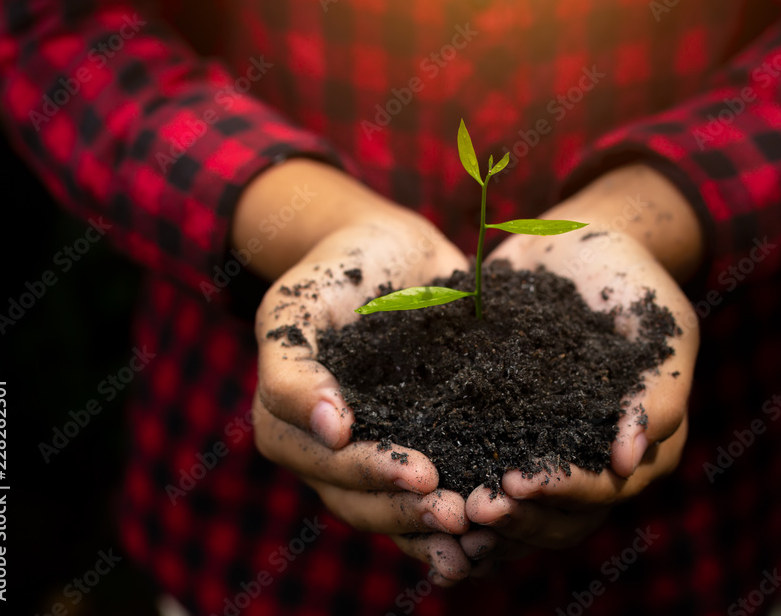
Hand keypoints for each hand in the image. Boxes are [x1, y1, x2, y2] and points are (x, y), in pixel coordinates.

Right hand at [242, 161, 475, 583]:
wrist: (390, 246)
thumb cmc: (336, 269)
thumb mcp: (295, 305)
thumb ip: (292, 368)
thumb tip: (330, 431)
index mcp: (287, 423)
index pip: (326, 465)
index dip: (372, 474)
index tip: (423, 475)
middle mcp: (327, 449)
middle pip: (360, 500)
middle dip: (409, 510)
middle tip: (459, 514)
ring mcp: (373, 449)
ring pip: (392, 508)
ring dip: (432, 526)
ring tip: (478, 531)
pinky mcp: (419, 442)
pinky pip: (426, 492)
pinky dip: (452, 516)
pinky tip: (493, 534)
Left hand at [464, 165, 701, 564]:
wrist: (578, 243)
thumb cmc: (632, 280)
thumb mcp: (663, 326)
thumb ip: (659, 392)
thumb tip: (629, 461)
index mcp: (642, 446)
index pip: (604, 490)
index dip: (562, 493)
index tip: (517, 484)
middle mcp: (595, 459)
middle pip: (561, 518)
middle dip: (517, 519)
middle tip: (471, 510)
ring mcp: (549, 447)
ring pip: (522, 509)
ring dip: (488, 519)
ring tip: (447, 510)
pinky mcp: (507, 428)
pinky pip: (485, 471)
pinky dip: (461, 489)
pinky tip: (425, 490)